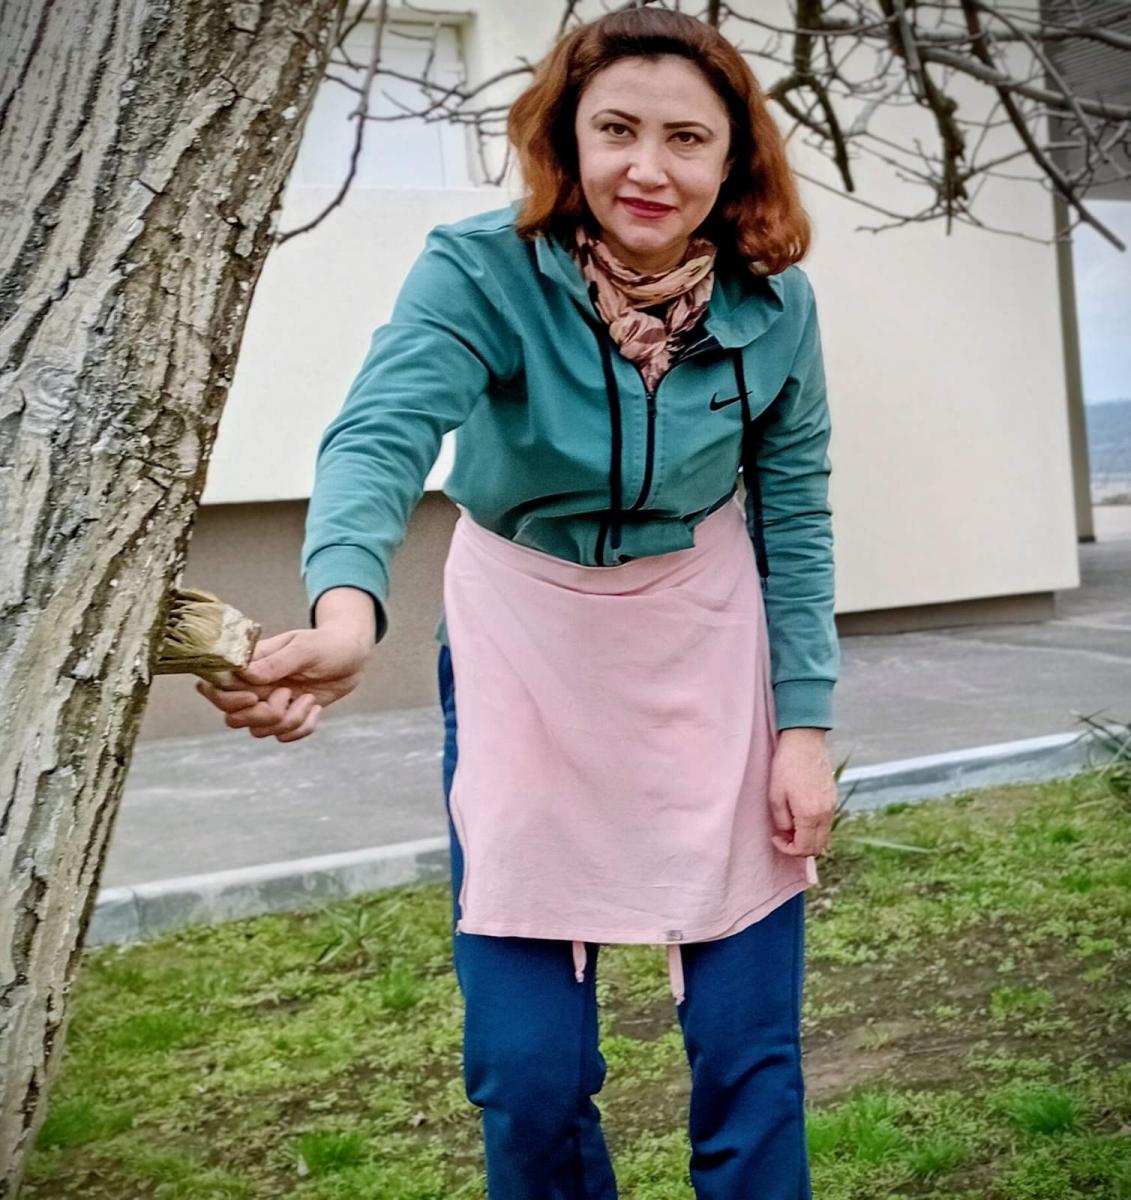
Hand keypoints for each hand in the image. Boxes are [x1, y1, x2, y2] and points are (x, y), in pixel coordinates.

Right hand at [194, 625, 371, 741]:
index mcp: (252, 665)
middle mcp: (256, 687)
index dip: (228, 699)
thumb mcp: (305, 648)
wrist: (353, 655)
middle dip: (262, 715)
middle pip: (233, 718)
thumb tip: (246, 675)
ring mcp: (271, 703)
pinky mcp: (289, 716)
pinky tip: (316, 707)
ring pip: (258, 731)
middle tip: (287, 695)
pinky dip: (302, 727)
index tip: (255, 695)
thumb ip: (276, 663)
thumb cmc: (327, 644)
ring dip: (288, 720)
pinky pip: (283, 736)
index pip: (217, 687)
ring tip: (309, 698)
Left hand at [768, 728, 836, 856]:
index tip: (776, 838)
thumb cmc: (786, 766)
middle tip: (783, 835)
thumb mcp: (776, 795)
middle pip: (819, 847)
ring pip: (824, 836)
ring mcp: (832, 805)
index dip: (788, 849)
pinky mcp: (833, 797)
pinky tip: (801, 815)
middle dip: (800, 847)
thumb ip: (782, 820)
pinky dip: (815, 827)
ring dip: (808, 838)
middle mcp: (826, 813)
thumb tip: (787, 833)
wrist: (804, 741)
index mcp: (811, 815)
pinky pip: (827, 822)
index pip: (805, 848)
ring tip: (791, 825)